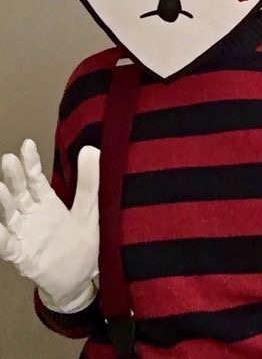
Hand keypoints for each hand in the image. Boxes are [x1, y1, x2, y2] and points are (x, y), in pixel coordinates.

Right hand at [0, 139, 99, 311]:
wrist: (80, 277)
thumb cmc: (82, 241)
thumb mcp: (89, 208)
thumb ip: (89, 181)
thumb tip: (92, 148)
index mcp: (47, 202)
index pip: (35, 178)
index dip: (31, 162)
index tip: (27, 144)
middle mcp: (31, 215)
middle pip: (19, 193)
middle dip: (13, 177)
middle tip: (8, 159)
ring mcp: (24, 234)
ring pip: (9, 215)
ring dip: (2, 202)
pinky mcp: (23, 255)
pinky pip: (7, 245)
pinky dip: (0, 236)